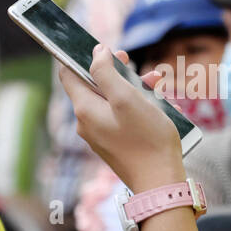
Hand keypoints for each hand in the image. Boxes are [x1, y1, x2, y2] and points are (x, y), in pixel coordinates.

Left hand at [57, 44, 185, 192]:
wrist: (160, 182)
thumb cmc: (146, 138)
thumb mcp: (126, 97)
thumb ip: (106, 71)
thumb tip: (97, 53)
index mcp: (85, 109)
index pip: (68, 74)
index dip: (81, 57)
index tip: (100, 48)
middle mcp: (88, 123)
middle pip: (95, 86)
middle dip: (115, 71)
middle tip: (131, 61)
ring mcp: (102, 136)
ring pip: (113, 101)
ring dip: (134, 88)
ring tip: (157, 82)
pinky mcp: (117, 145)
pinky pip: (123, 117)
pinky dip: (139, 107)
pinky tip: (162, 106)